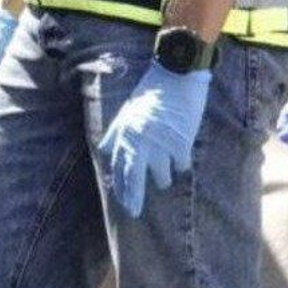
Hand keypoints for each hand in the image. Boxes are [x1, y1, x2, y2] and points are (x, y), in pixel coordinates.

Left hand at [97, 63, 212, 217]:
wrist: (175, 74)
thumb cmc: (150, 92)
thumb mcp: (126, 112)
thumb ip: (115, 133)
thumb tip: (104, 150)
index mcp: (125, 135)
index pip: (119, 169)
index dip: (120, 188)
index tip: (122, 204)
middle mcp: (139, 143)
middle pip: (134, 179)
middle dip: (134, 199)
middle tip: (134, 213)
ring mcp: (160, 144)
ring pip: (162, 176)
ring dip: (163, 178)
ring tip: (165, 175)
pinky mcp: (181, 142)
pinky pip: (182, 165)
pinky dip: (182, 164)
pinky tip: (182, 158)